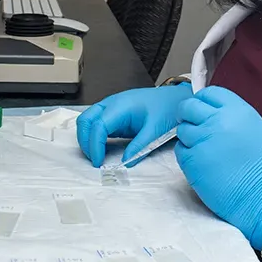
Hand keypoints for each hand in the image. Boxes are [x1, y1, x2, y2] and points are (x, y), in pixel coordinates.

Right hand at [76, 83, 192, 167]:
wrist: (175, 98)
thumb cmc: (167, 108)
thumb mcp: (156, 129)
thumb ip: (140, 146)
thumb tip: (126, 162)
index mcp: (121, 106)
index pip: (98, 126)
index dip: (94, 145)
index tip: (98, 162)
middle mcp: (112, 104)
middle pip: (85, 121)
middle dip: (85, 142)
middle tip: (94, 160)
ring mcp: (111, 108)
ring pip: (87, 121)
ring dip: (87, 139)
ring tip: (97, 156)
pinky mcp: (114, 115)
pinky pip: (96, 125)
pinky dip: (94, 137)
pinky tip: (102, 150)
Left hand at [175, 86, 261, 249]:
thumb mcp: (258, 129)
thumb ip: (235, 117)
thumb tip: (217, 113)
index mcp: (237, 111)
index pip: (209, 93)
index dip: (202, 101)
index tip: (201, 109)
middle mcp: (218, 121)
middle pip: (189, 106)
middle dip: (187, 114)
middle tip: (191, 123)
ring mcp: (202, 140)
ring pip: (182, 129)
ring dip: (188, 137)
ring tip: (202, 149)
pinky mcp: (192, 161)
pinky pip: (180, 150)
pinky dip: (186, 154)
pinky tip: (201, 162)